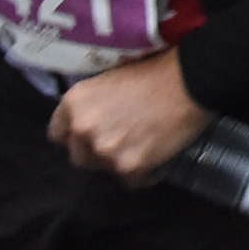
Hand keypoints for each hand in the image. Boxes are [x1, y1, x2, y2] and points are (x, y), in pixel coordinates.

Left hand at [49, 50, 210, 184]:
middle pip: (79, 156)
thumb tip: (89, 120)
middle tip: (121, 138)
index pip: (57, 134)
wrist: (191, 79)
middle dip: (96, 151)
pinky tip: (156, 156)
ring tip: (142, 145)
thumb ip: (92, 103)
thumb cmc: (154, 69)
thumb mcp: (111, 78)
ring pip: (104, 169)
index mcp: (74, 103)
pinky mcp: (129, 167)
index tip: (93, 130)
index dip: (76, 133)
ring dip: (119, 161)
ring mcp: (105, 151)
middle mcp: (82, 129)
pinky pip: (131, 180)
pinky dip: (143, 173)